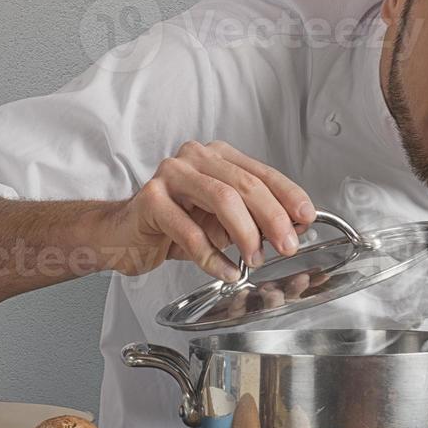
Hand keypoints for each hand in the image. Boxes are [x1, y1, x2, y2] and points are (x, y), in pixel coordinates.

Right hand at [106, 140, 316, 280]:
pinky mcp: (151, 199)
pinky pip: (189, 231)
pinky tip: (226, 271)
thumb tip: (291, 228)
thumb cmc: (173, 225)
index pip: (261, 172)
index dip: (288, 195)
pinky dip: (213, 257)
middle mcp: (195, 158)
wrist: (122, 235)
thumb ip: (251, 217)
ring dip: (245, 234)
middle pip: (245, 184)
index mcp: (217, 156)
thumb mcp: (220, 220)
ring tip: (256, 260)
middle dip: (273, 218)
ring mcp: (170, 175)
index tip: (306, 218)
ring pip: (221, 199)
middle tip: (288, 246)